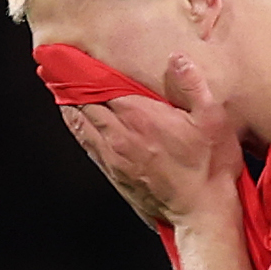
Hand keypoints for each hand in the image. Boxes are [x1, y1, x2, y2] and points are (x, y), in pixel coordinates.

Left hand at [58, 54, 240, 229]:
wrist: (201, 213)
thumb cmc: (209, 168)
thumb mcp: (212, 119)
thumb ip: (192, 85)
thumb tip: (176, 58)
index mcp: (140, 115)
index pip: (101, 84)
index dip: (86, 69)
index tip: (74, 56)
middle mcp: (120, 134)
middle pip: (85, 102)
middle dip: (71, 84)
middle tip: (58, 68)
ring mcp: (114, 156)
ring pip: (80, 123)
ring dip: (68, 105)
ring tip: (59, 88)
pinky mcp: (114, 174)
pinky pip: (86, 145)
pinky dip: (76, 129)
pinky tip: (73, 121)